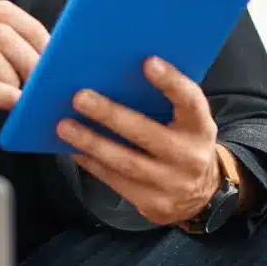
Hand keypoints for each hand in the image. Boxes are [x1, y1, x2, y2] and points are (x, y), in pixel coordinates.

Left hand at [56, 57, 221, 226]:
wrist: (202, 192)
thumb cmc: (183, 140)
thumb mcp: (186, 120)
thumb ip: (163, 99)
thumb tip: (115, 71)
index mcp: (200, 126)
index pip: (190, 100)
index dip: (171, 82)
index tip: (148, 62)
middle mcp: (190, 156)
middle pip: (147, 134)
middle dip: (111, 115)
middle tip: (80, 97)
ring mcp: (172, 184)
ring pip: (126, 162)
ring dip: (91, 142)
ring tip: (64, 126)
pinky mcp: (154, 203)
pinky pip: (115, 181)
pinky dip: (92, 163)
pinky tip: (73, 148)